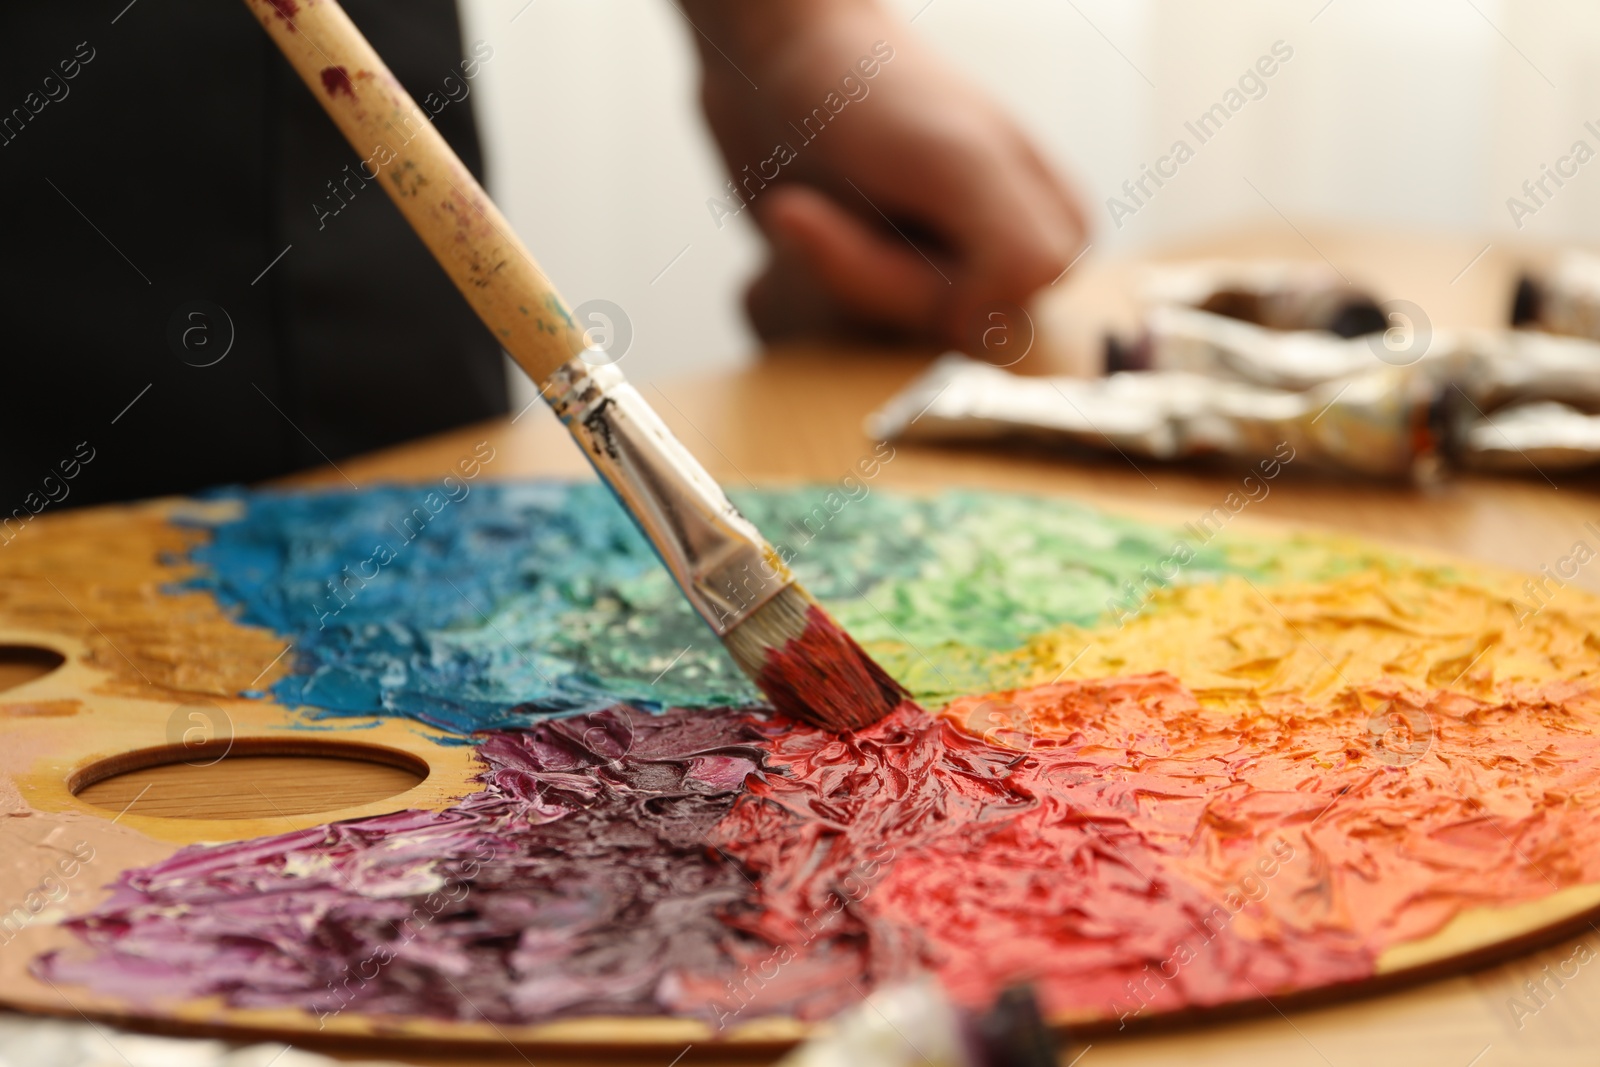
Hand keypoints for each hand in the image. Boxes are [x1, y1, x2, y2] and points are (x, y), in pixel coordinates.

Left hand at [682, 0, 1087, 351]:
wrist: (770, 55)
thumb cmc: (864, 86)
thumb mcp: (955, 155)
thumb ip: (1012, 246)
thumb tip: (985, 333)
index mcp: (1050, 246)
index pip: (984, 322)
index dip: (911, 280)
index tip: (875, 206)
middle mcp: (992, 277)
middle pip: (915, 343)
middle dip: (851, 278)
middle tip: (814, 206)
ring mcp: (921, 289)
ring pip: (858, 351)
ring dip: (802, 287)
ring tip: (798, 211)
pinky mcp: (858, 300)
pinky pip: (812, 346)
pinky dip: (777, 297)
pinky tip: (785, 231)